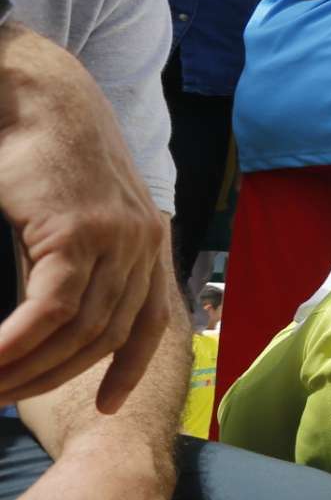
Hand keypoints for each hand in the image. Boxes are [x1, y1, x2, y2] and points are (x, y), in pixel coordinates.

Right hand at [0, 33, 172, 410]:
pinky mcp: (80, 233)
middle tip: (3, 398)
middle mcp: (142, 241)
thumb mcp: (66, 209)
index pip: (147, 320)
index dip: (126, 368)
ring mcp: (117, 238)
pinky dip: (17, 344)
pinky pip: (51, 312)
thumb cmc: (36, 148)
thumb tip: (47, 305)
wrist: (32, 93)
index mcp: (145, 238)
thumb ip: (70, 255)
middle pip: (105, 336)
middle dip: (54, 377)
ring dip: (27, 368)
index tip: (107, 407)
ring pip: (77, 331)